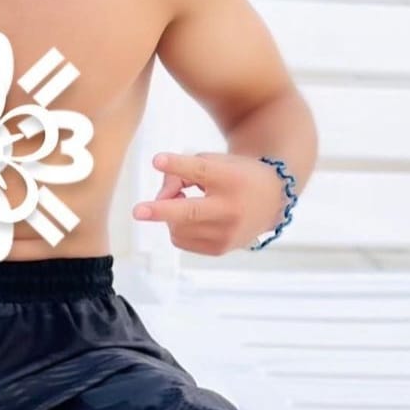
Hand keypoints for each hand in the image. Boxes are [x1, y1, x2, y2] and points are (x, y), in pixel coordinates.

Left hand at [132, 151, 286, 255]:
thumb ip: (184, 172)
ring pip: (178, 227)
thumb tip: (159, 200)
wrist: (272, 200)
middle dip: (161, 210)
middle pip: (190, 211)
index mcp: (231, 179)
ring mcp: (226, 234)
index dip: (177, 165)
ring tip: (184, 200)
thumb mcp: (215, 161)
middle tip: (137, 211)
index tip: (156, 160)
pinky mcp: (219, 250)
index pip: (200, 171)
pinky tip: (191, 216)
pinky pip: (182, 240)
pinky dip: (177, 227)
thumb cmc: (235, 174)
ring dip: (169, 212)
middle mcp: (230, 209)